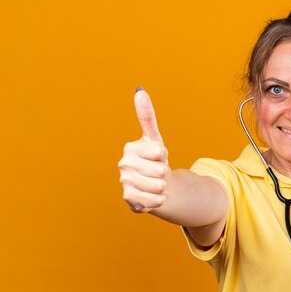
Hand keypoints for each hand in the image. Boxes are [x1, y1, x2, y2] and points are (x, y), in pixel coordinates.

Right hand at [118, 89, 170, 212]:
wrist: (153, 186)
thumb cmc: (154, 161)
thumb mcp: (154, 139)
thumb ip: (147, 116)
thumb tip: (139, 91)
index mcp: (130, 148)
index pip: (160, 152)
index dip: (164, 157)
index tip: (157, 158)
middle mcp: (124, 165)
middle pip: (161, 171)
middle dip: (164, 173)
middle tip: (157, 173)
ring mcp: (125, 183)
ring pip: (159, 186)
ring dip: (162, 187)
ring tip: (155, 184)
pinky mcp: (129, 200)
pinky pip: (155, 201)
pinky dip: (159, 200)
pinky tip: (152, 196)